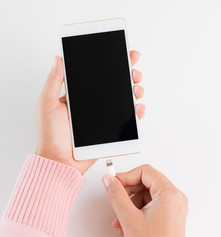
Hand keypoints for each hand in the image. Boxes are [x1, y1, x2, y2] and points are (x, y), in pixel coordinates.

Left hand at [35, 51, 144, 174]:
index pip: (98, 74)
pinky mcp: (111, 129)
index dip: (111, 63)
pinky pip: (127, 119)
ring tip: (137, 89)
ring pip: (125, 99)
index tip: (122, 54)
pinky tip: (138, 107)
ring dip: (135, 91)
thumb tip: (58, 59)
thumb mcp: (47, 104)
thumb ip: (54, 81)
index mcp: (79, 95)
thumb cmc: (51, 136)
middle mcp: (93, 104)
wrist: (61, 161)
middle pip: (116, 84)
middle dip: (128, 75)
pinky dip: (136, 112)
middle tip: (134, 71)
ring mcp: (104, 116)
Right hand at [102, 165, 187, 236]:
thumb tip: (110, 181)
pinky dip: (139, 211)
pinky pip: (153, 205)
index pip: (146, 171)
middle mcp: (175, 198)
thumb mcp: (130, 219)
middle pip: (147, 182)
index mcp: (169, 194)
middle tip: (115, 199)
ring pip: (148, 195)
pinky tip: (129, 223)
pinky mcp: (171, 215)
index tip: (114, 182)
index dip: (127, 175)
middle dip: (128, 193)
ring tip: (121, 219)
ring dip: (131, 204)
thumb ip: (117, 196)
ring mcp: (175, 207)